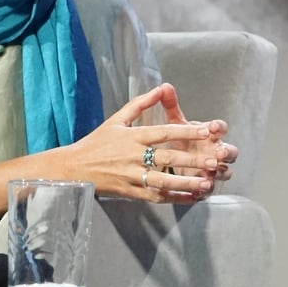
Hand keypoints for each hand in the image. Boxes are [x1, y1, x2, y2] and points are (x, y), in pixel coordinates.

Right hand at [26, 84, 229, 201]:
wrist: (74, 168)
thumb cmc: (97, 142)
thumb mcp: (117, 119)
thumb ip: (140, 104)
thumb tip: (161, 87)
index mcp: (132, 136)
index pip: (163, 132)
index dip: (186, 132)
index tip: (206, 131)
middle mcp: (133, 156)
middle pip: (166, 158)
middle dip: (191, 160)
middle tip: (213, 161)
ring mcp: (131, 176)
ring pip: (163, 181)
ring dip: (186, 184)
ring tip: (206, 184)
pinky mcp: (129, 192)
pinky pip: (155, 197)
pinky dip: (173, 198)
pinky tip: (190, 199)